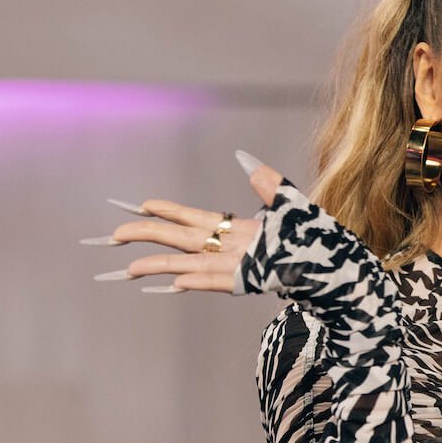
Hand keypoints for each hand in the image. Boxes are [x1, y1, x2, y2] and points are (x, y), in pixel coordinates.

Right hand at [82, 149, 288, 293]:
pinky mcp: (247, 282)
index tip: (139, 206)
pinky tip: (172, 284)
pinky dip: (195, 281)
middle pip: (178, 239)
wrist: (328, 261)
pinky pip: (216, 281)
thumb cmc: (308, 234)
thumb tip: (244, 158)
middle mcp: (225, 247)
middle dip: (145, 236)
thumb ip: (266, 181)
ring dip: (158, 266)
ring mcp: (233, 266)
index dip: (164, 211)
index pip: (189, 217)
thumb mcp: (288, 201)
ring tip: (128, 269)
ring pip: (187, 264)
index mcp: (231, 228)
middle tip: (113, 236)